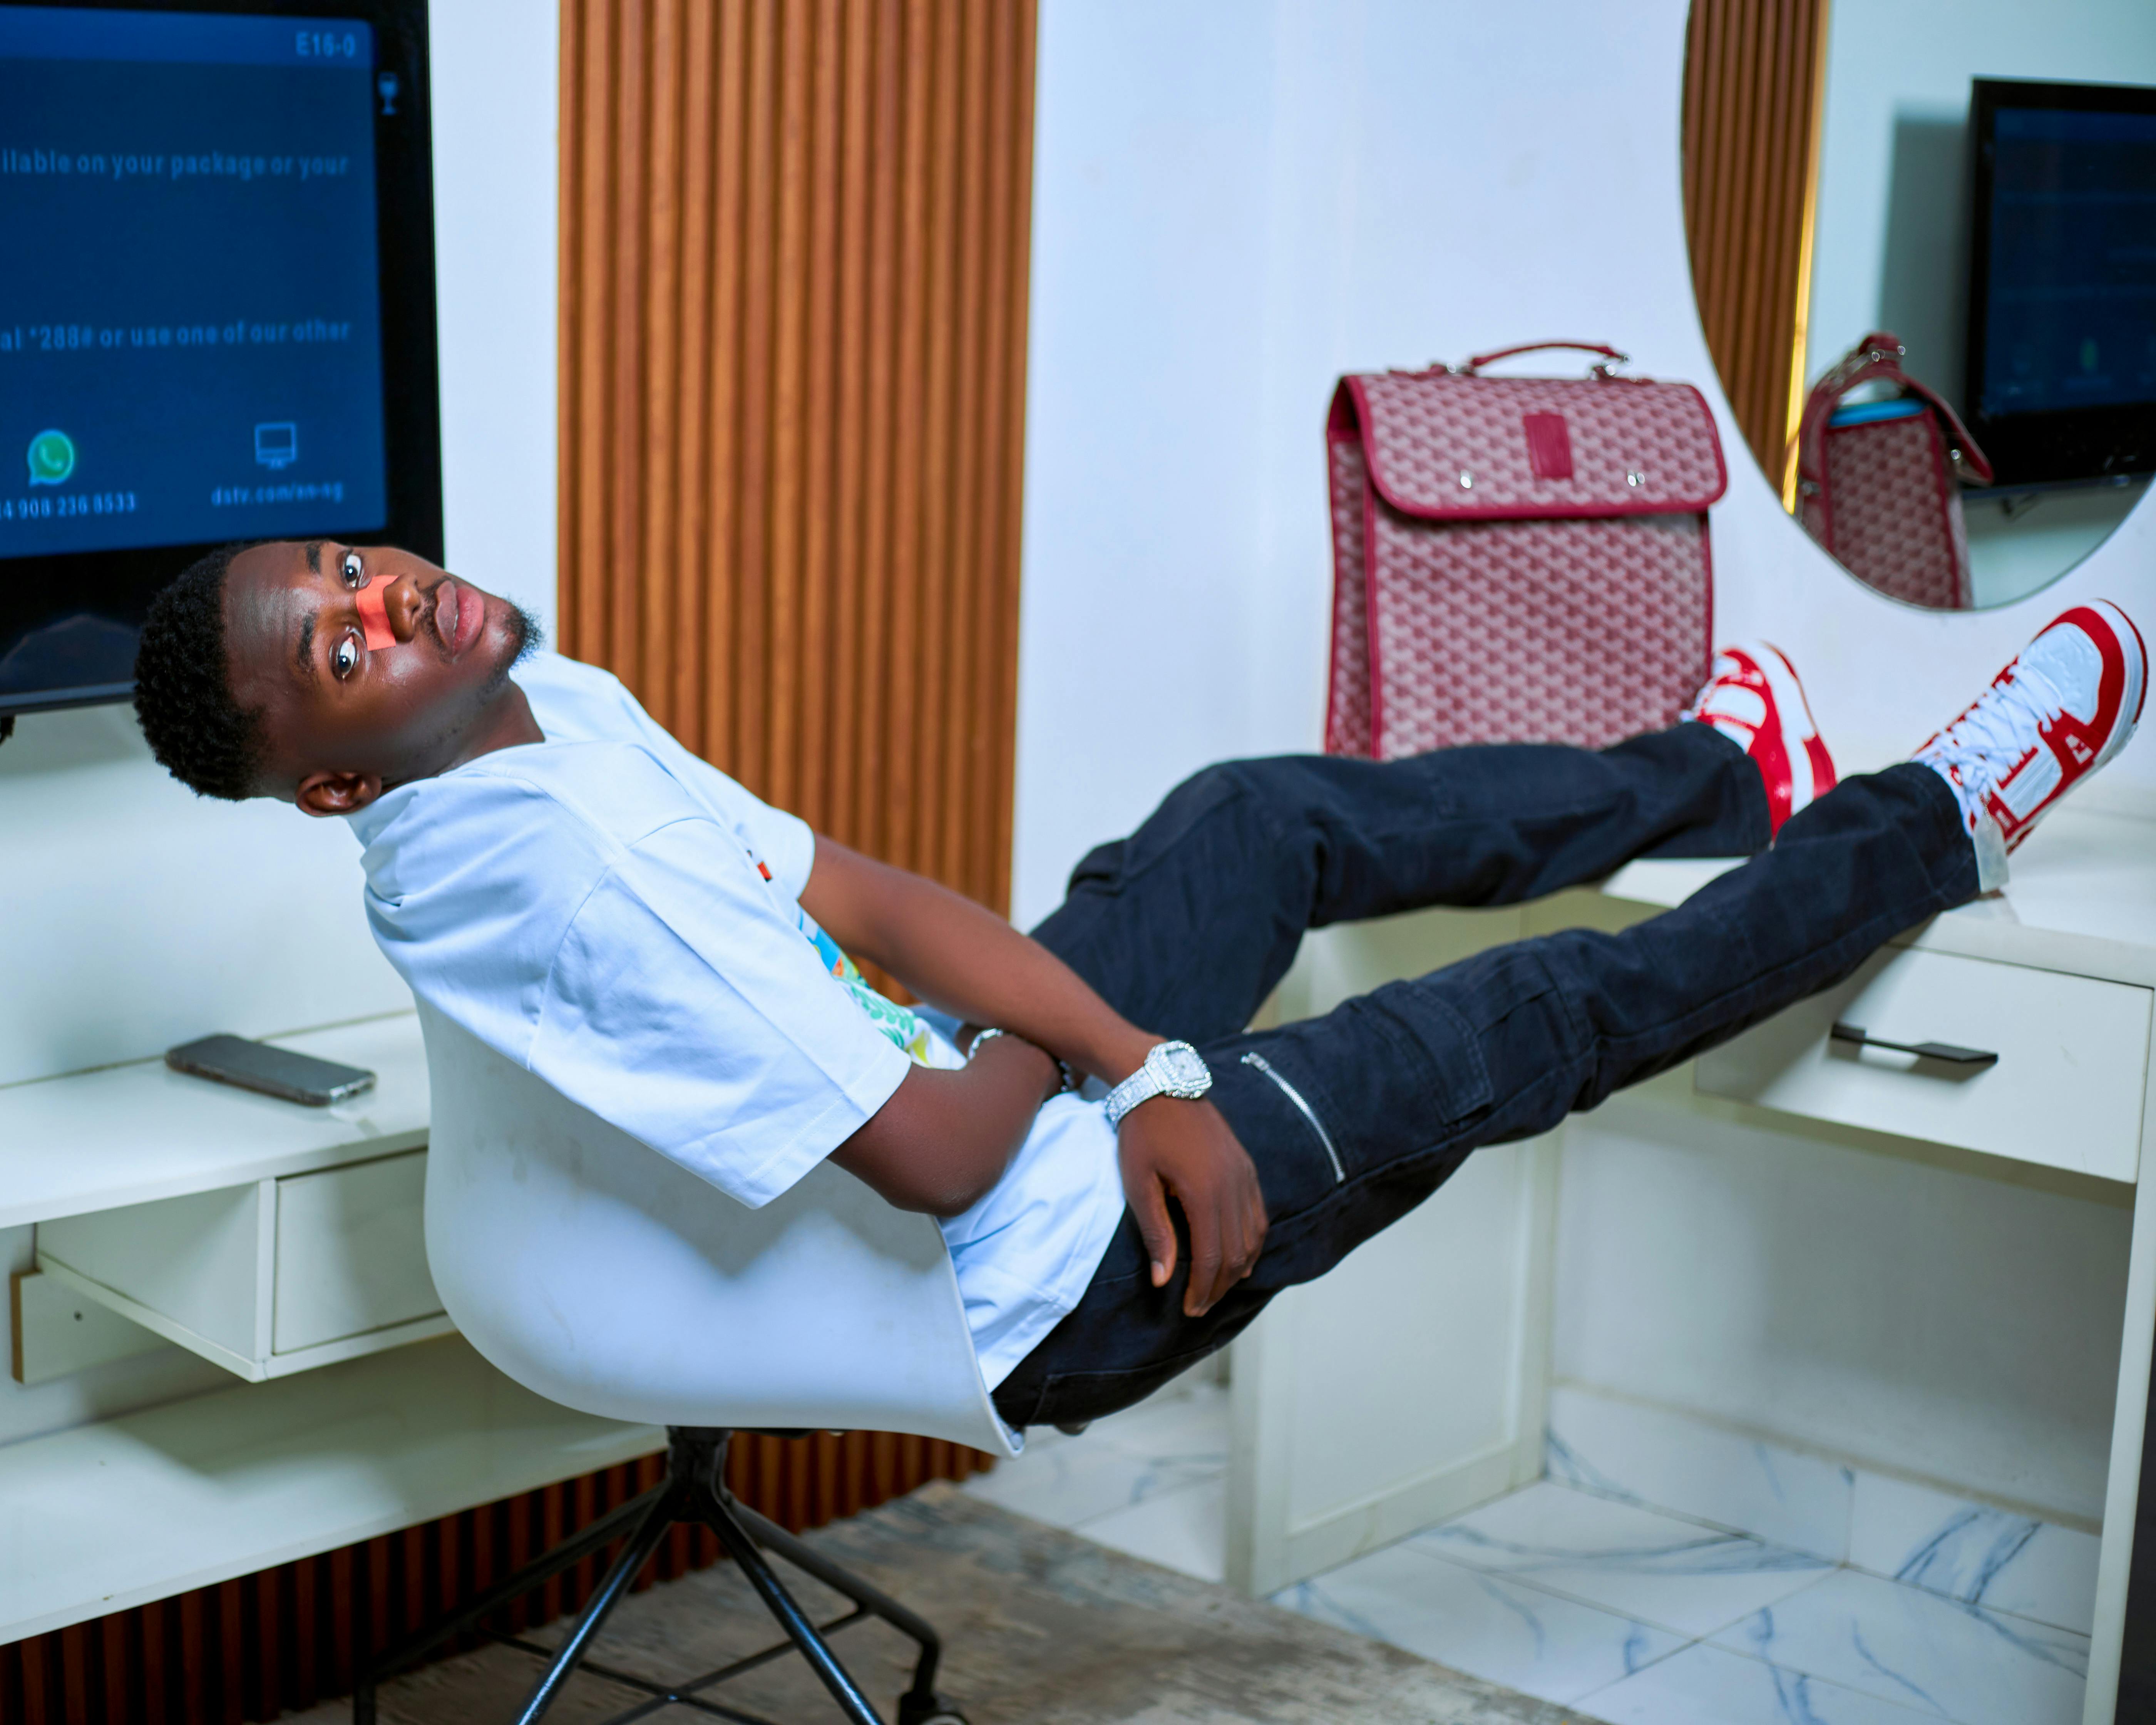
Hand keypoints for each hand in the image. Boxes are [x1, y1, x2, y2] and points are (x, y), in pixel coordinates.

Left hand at [1116, 1097, 1267, 1317]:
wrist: (1161, 1083)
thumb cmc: (1141, 1133)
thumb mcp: (1139, 1183)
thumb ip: (1155, 1233)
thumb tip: (1164, 1280)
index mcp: (1205, 1192)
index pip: (1213, 1257)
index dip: (1203, 1289)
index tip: (1190, 1310)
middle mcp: (1233, 1185)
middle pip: (1237, 1252)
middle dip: (1220, 1286)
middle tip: (1200, 1307)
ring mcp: (1244, 1174)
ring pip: (1253, 1236)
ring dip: (1238, 1267)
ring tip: (1217, 1288)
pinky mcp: (1246, 1165)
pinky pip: (1258, 1213)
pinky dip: (1251, 1241)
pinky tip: (1239, 1255)